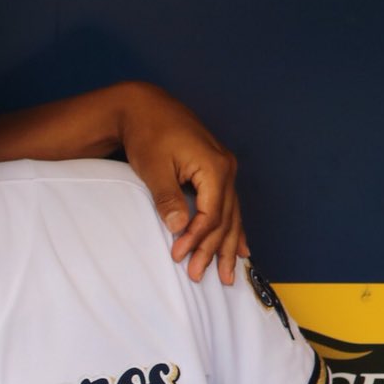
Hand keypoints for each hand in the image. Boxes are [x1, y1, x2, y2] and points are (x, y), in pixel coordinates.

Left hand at [116, 82, 246, 283]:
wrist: (144, 106)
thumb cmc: (147, 133)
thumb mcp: (153, 167)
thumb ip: (167, 199)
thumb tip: (177, 227)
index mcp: (215, 167)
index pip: (212, 214)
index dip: (196, 238)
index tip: (179, 257)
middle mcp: (226, 168)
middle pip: (226, 218)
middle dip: (214, 249)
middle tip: (203, 277)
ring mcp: (224, 168)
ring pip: (231, 214)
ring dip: (226, 244)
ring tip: (226, 272)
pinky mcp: (216, 169)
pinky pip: (229, 204)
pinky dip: (232, 227)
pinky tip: (239, 246)